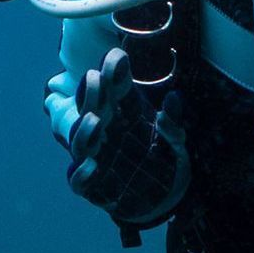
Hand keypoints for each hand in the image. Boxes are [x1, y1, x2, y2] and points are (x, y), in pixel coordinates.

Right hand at [66, 49, 189, 224]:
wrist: (163, 195)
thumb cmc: (163, 155)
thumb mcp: (174, 137)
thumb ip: (172, 120)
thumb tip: (174, 98)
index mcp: (123, 110)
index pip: (114, 85)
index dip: (113, 70)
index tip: (118, 57)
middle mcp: (104, 129)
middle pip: (90, 106)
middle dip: (90, 92)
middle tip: (95, 78)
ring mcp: (95, 156)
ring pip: (79, 141)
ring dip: (83, 130)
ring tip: (93, 120)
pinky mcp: (92, 185)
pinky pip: (79, 180)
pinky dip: (81, 174)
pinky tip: (92, 167)